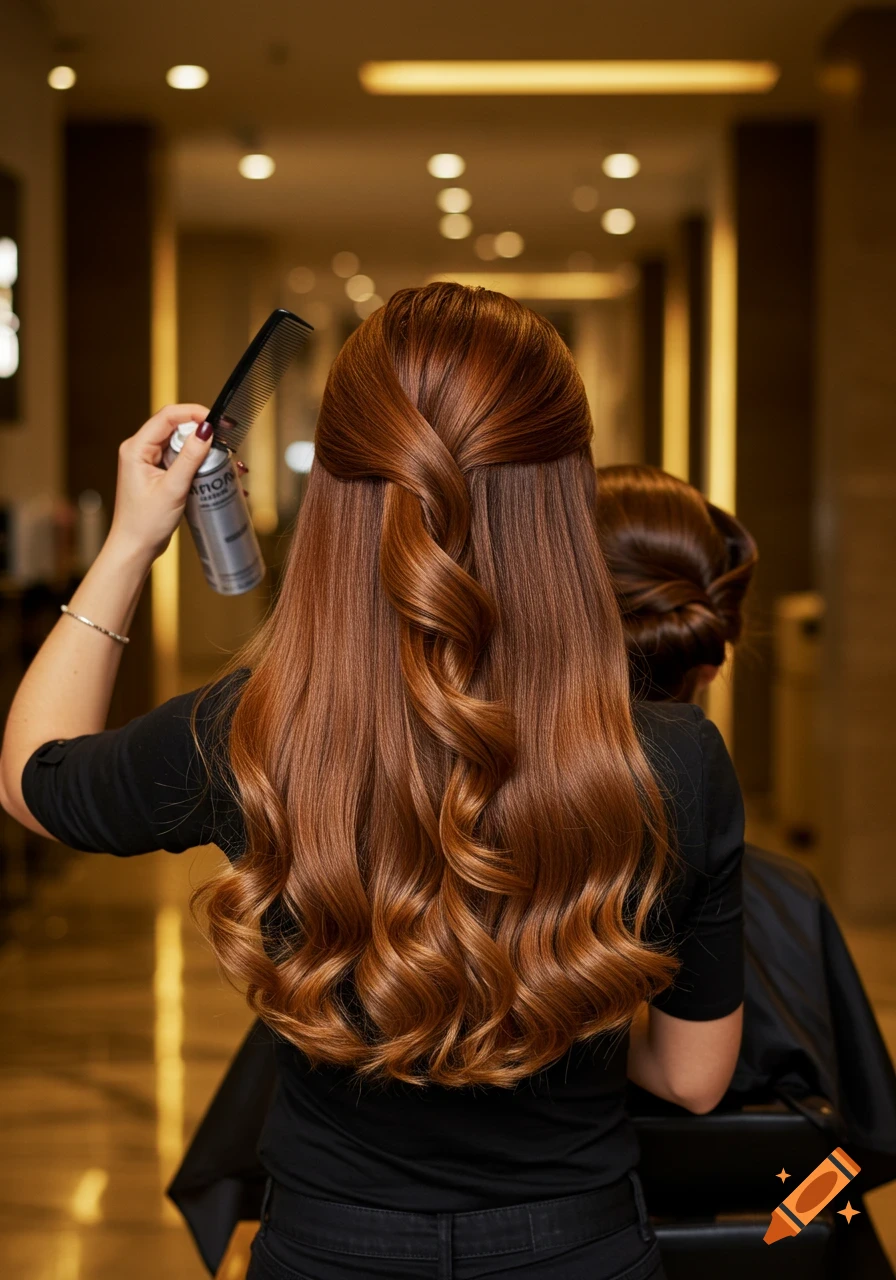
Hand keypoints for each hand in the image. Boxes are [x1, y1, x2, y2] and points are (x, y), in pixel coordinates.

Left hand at [107, 404, 212, 562]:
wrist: (135, 548)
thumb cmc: (144, 523)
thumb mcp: (172, 488)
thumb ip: (189, 458)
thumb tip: (206, 431)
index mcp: (136, 448)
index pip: (167, 416)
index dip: (193, 413)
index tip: (215, 419)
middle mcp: (141, 451)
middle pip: (177, 429)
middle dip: (203, 435)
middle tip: (225, 446)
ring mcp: (151, 463)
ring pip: (182, 445)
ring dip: (204, 452)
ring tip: (225, 464)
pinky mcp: (160, 474)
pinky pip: (182, 461)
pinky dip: (199, 465)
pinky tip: (215, 474)